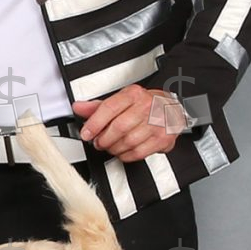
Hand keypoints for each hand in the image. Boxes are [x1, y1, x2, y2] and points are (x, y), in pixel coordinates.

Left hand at [71, 85, 191, 161]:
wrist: (171, 110)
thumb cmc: (145, 105)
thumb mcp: (122, 100)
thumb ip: (98, 106)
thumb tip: (79, 107)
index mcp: (133, 94)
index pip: (109, 108)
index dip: (94, 123)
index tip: (86, 133)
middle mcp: (146, 107)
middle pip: (118, 128)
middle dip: (104, 139)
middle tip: (98, 142)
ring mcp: (156, 124)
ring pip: (127, 142)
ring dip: (113, 148)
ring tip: (110, 146)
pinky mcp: (162, 139)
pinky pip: (137, 153)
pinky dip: (125, 155)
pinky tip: (122, 151)